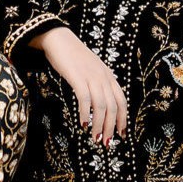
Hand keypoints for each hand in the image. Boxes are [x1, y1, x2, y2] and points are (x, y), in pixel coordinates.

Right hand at [34, 27, 126, 142]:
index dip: (123, 119)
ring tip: (95, 138)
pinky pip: (85, 99)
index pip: (122, 101)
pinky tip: (83, 124)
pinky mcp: (78, 77)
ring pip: (101, 106)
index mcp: (109, 76)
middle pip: (113, 107)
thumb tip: (101, 105)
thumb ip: (98, 84)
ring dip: (99, 125)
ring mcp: (91, 76)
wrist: (59, 39)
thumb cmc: (74, 57)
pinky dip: (85, 113)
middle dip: (110, 127)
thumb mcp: (92, 70)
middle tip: (106, 142)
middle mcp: (103, 77)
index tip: (121, 134)